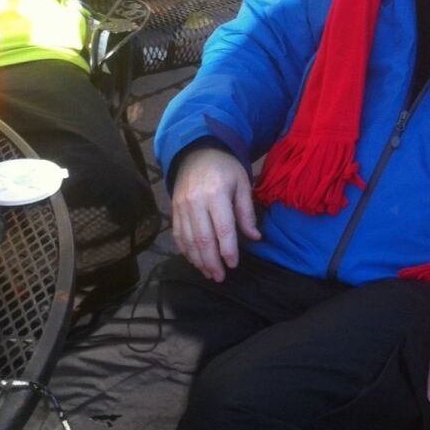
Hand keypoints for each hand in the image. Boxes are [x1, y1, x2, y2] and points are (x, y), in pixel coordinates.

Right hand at [170, 145, 260, 281]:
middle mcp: (196, 202)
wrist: (196, 152)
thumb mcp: (242, 184)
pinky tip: (195, 261)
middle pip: (203, 239)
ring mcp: (181, 207)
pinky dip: (186, 251)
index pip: (223, 229)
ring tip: (209, 274)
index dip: (228, 250)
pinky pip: (178, 235)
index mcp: (216, 194)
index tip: (233, 264)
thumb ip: (246, 212)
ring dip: (198, 261)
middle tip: (220, 277)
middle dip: (212, 262)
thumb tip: (255, 238)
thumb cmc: (225, 168)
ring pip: (188, 241)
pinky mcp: (173, 210)